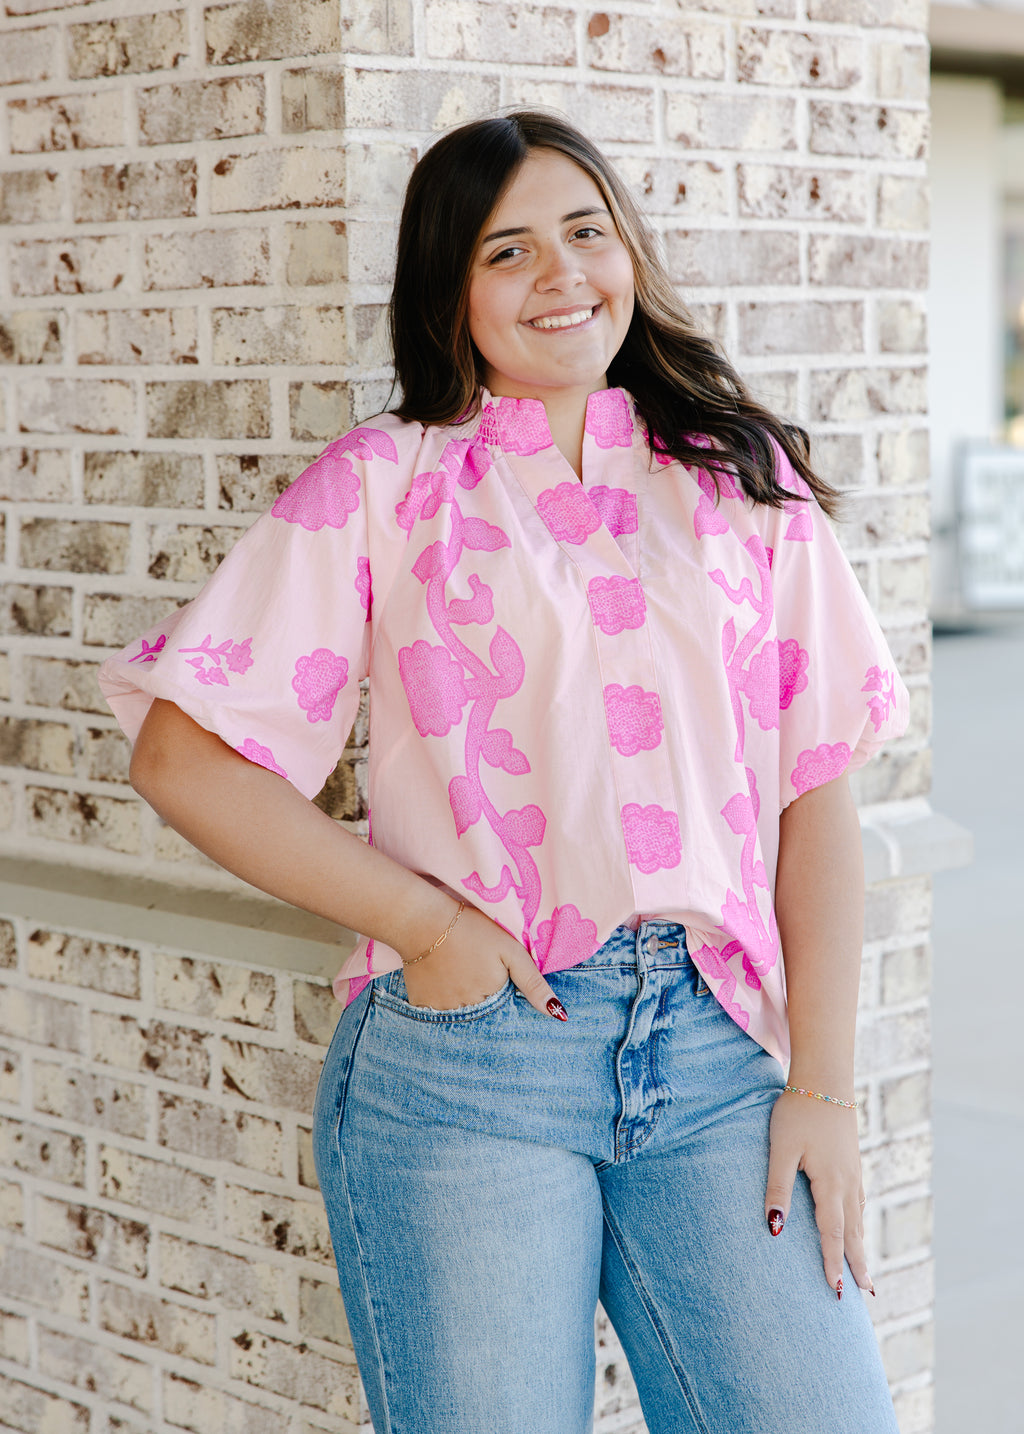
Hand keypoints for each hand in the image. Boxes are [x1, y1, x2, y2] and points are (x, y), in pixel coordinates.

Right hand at [399, 901, 567, 1019]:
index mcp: (492, 1001)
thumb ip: (533, 983)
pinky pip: (437, 1014)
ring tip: (459, 974)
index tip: (494, 978)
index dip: (504, 998)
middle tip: (474, 971)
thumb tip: (559, 1015)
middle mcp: (466, 1013)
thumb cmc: (472, 930)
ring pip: (460, 1018)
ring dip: (463, 1004)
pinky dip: (442, 1002)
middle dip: (485, 1002)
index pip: (506, 1016)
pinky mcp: (421, 1006)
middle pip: (483, 1019)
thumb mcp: (510, 951)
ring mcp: (442, 1012)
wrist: (423, 920)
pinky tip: (442, 979)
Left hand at [764, 1089, 872, 1298]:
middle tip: (866, 1295)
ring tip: (864, 1270)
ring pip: (858, 1218)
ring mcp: (853, 1172)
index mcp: (831, 1185)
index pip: (833, 1234)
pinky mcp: (851, 1161)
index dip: (834, 1264)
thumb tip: (774, 1227)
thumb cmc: (798, 1112)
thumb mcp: (781, 1150)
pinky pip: (858, 1202)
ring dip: (860, 1246)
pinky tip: (856, 1226)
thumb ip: (778, 1188)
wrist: (825, 1078)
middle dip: (857, 1264)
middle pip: (853, 1233)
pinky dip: (859, 1223)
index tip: (836, 1292)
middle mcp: (848, 1184)